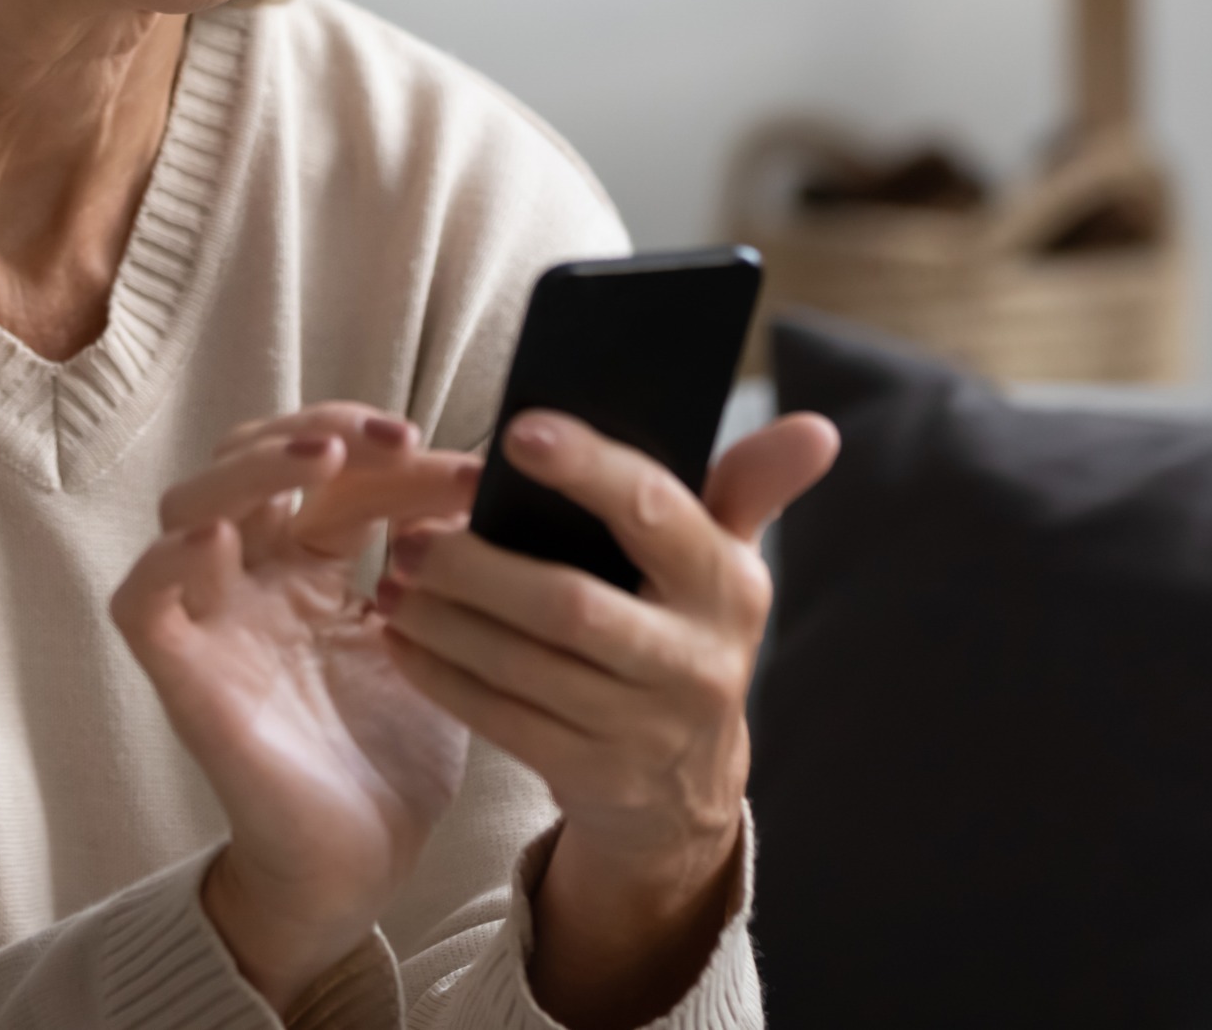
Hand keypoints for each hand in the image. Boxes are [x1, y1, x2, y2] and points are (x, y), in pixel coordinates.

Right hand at [111, 404, 481, 1012]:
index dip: (388, 452)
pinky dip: (170, 560)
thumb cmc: (391, 757)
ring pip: (189, 505)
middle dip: (321, 432)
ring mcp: (212, 621)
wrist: (362, 867)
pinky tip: (223, 538)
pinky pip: (142, 601)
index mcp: (309, 565)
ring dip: (251, 468)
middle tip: (399, 439)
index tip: (466, 464)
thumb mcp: (437, 642)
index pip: (331, 473)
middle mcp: (253, 578)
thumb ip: (445, 568)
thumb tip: (486, 484)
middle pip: (250, 462)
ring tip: (322, 460)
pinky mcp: (182, 674)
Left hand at [375, 410, 838, 1029]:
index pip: (658, 513)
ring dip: (447, 622)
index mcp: (726, 585)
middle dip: (482, 568)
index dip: (590, 471)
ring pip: (524, 668)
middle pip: (571, 606)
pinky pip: (502, 721)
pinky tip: (401, 640)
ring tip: (394, 580)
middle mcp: (695, 660)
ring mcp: (644, 727)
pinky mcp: (593, 774)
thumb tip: (817, 429)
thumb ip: (751, 486)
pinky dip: (443, 678)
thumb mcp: (724, 562)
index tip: (518, 430)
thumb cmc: (684, 630)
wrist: (686, 784)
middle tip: (413, 535)